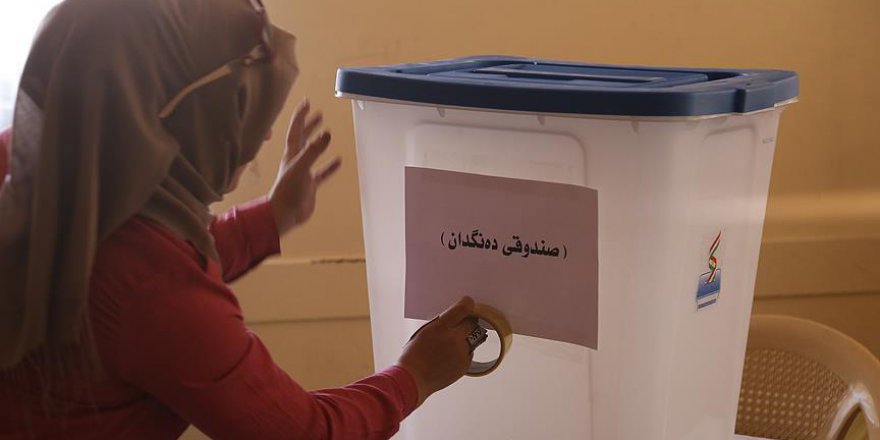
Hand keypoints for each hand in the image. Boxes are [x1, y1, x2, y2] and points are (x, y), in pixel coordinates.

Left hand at [268, 100, 341, 235]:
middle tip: (318, 113)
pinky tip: (337, 161)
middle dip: (309, 125)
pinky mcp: (309, 184)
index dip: (301, 116)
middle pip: (303, 138)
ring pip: (312, 153)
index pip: (296, 130)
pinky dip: (329, 166)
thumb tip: (327, 134)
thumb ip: (314, 150)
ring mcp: (303, 172)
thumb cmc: (287, 191)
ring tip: (327, 133)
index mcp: (291, 154)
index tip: (307, 102)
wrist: (284, 214)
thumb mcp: (301, 167)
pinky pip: (321, 172)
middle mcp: (296, 160)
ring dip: (318, 142)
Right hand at [397, 297, 476, 406]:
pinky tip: (452, 354)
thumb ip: (441, 323)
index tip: (467, 303)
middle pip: (472, 323)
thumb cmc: (414, 355)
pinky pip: (470, 352)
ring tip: (455, 339)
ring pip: (474, 338)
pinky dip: (464, 350)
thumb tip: (456, 317)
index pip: (462, 309)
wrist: (413, 380)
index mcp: (440, 328)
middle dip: (468, 321)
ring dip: (467, 336)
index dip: (467, 304)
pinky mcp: (464, 366)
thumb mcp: (423, 332)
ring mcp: (461, 354)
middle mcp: (454, 339)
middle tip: (463, 321)